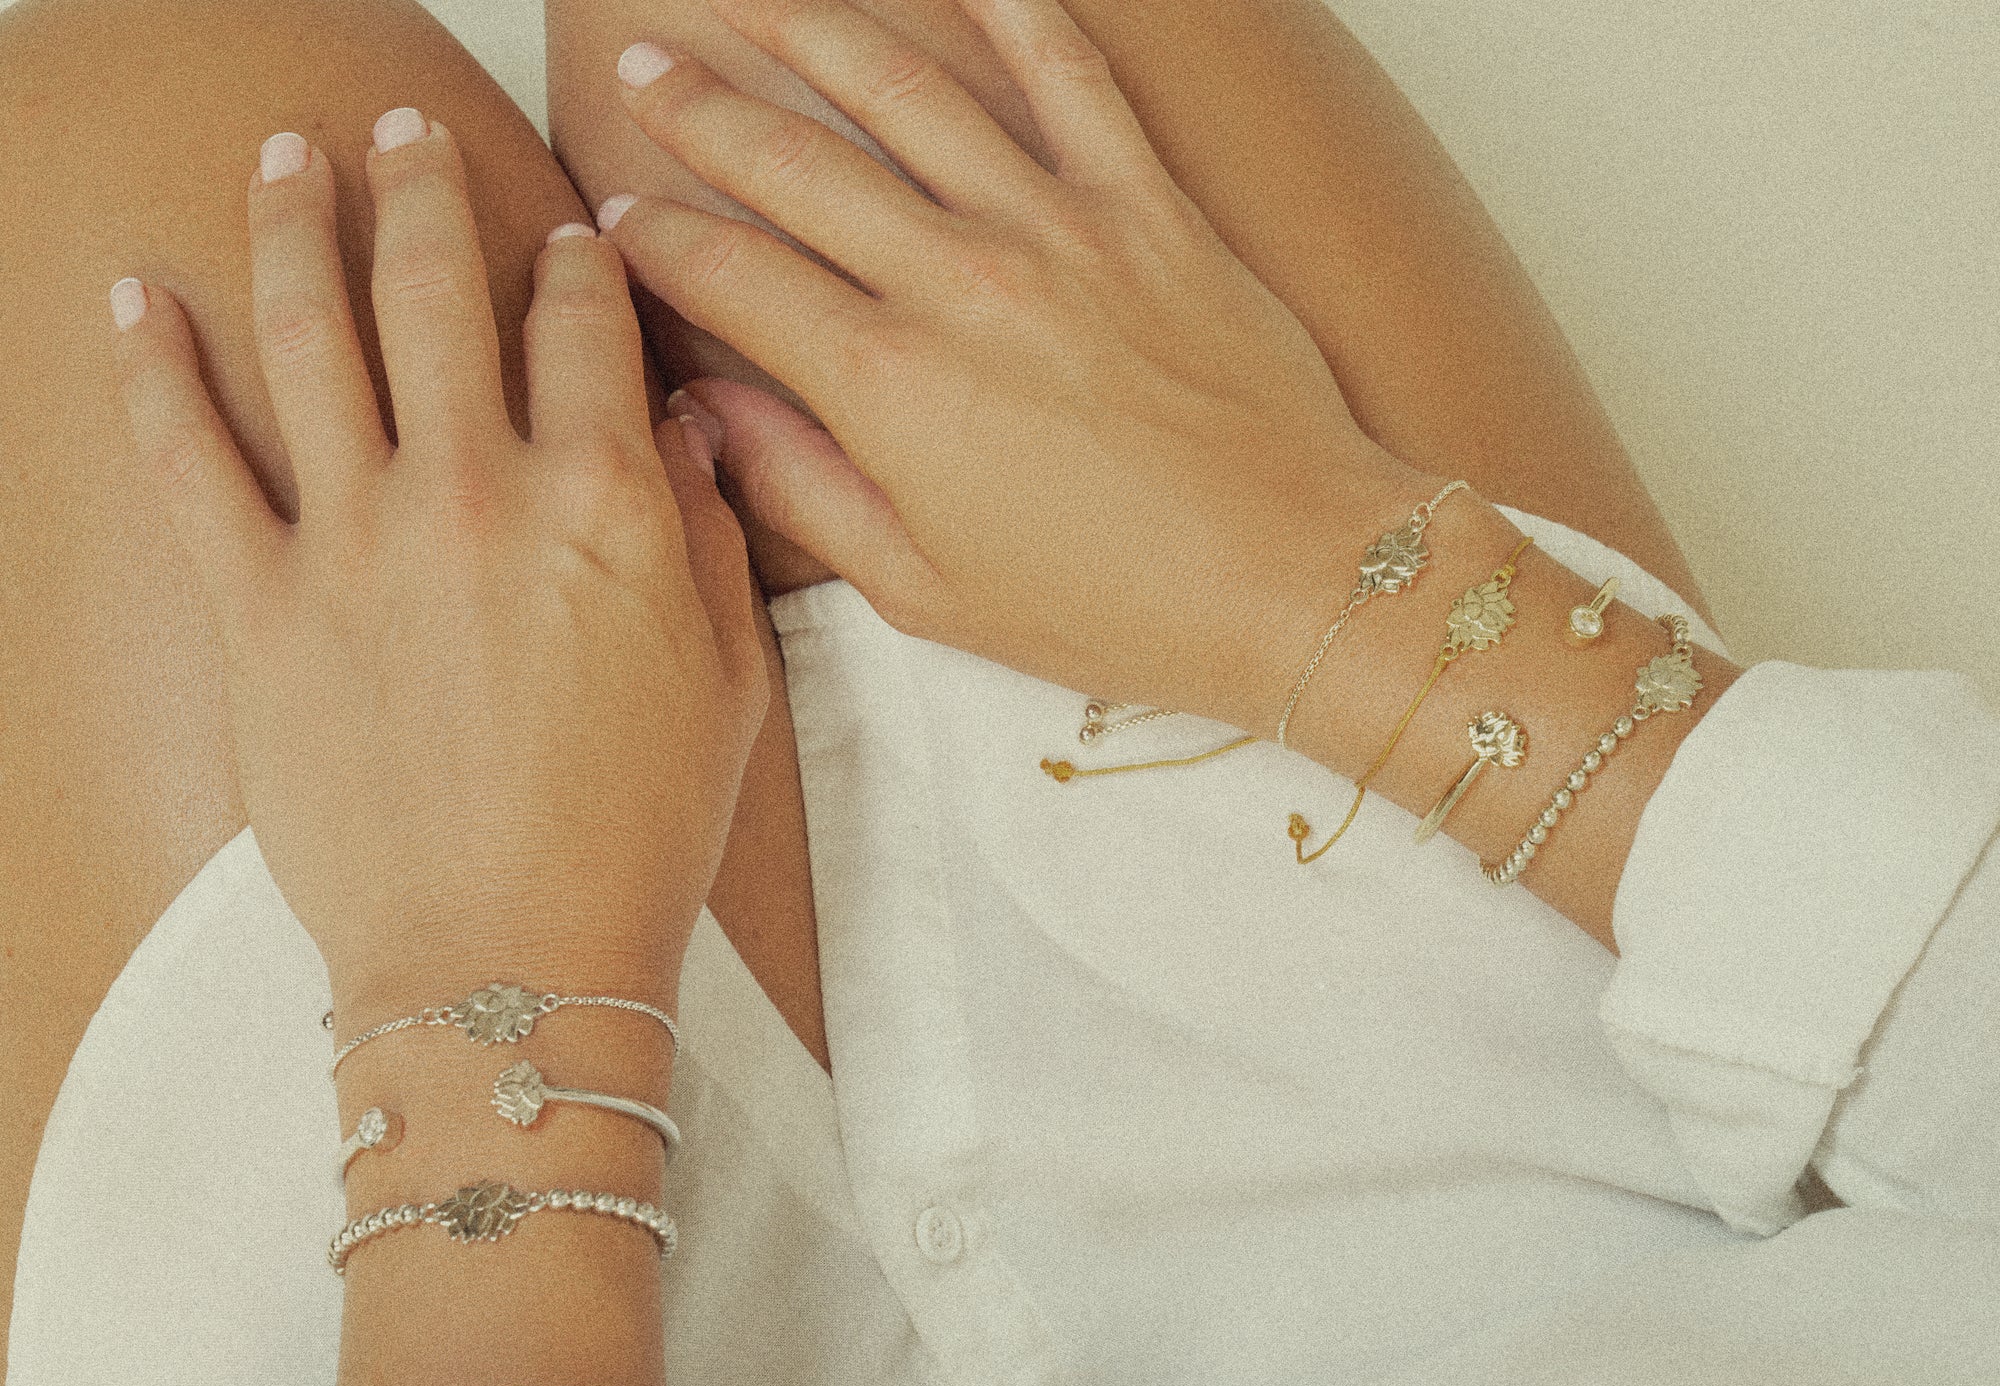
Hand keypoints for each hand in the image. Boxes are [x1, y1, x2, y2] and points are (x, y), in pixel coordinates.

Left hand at [110, 113, 765, 1016]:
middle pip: (440, 290)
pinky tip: (136, 296)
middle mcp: (479, 489)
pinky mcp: (261, 606)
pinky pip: (189, 456)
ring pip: (314, 331)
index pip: (587, 328)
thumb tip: (694, 429)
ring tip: (287, 156)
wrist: (512, 962)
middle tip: (409, 131)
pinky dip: (153, 365)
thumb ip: (712, 537)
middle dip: (425, 188)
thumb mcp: (730, 682)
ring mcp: (359, 540)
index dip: (579, 265)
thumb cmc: (637, 834)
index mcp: (609, 502)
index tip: (571, 239)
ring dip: (297, 223)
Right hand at [597, 0, 1444, 733]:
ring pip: (905, 87)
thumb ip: (801, 489)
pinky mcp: (1148, 205)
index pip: (727, 274)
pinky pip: (1068, 73)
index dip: (654, 241)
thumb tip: (708, 410)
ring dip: (810, 25)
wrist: (1289, 577)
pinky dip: (1007, 10)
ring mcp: (1057, 229)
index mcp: (888, 387)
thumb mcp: (925, 589)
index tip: (615, 223)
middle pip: (791, 158)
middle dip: (696, 106)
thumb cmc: (1113, 604)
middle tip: (641, 64)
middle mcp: (958, 283)